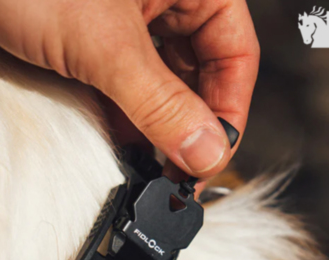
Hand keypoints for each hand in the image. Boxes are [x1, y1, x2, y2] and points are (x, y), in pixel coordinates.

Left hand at [0, 0, 258, 176]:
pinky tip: (124, 148)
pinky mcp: (94, 45)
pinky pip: (125, 90)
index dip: (229, 111)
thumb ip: (160, 102)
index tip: (212, 157)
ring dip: (158, 130)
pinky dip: (126, 121)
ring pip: (162, 88)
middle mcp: (163, 1)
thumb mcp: (105, 43)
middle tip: (180, 173)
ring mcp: (127, 25)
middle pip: (200, 76)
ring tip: (153, 170)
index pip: (235, 54)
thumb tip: (205, 152)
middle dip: (190, 127)